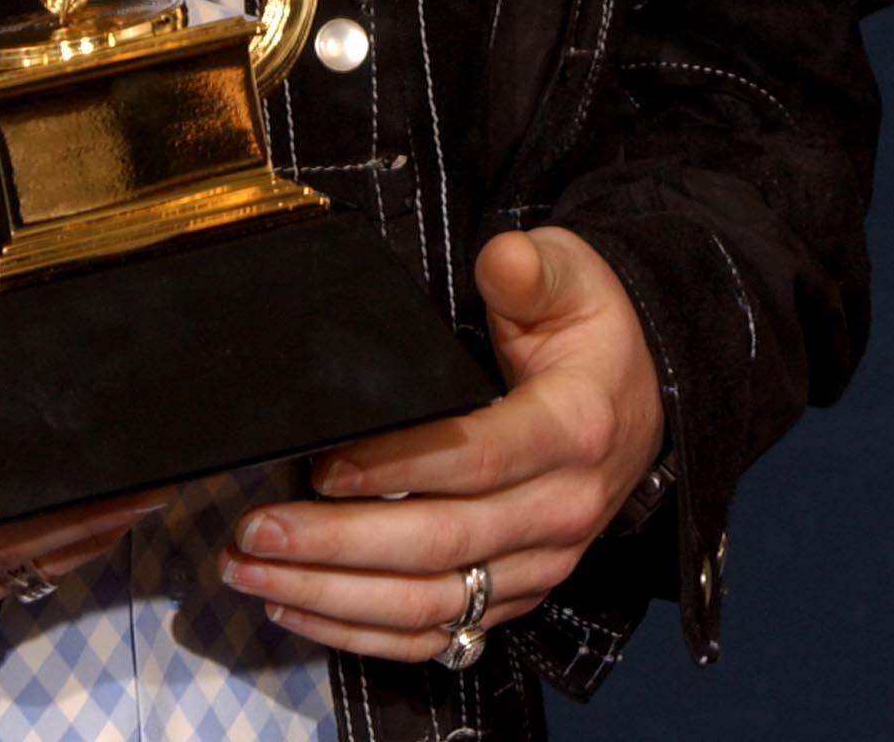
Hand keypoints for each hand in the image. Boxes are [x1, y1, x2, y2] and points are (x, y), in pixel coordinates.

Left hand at [221, 226, 664, 663]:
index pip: (478, 458)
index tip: (322, 466)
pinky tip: (297, 606)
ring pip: (431, 601)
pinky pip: (438, 634)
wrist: (642, 395)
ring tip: (251, 571)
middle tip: (254, 528)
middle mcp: (560, 510)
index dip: (397, 466)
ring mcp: (539, 565)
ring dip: (334, 596)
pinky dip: (363, 632)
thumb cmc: (590, 328)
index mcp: (572, 430)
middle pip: (441, 543)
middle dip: (338, 544)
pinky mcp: (516, 594)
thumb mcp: (573, 276)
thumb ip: (533, 268)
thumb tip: (502, 259)